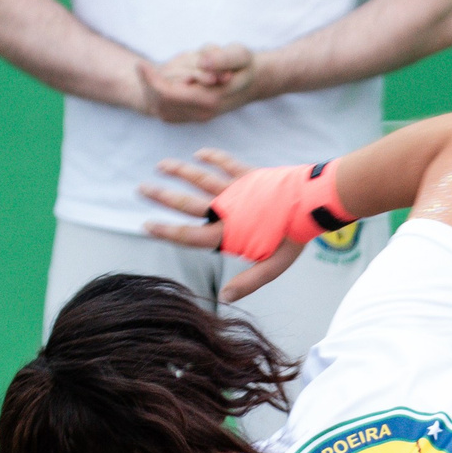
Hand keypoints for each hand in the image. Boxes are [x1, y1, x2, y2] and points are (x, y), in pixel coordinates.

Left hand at [133, 43, 259, 122]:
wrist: (254, 80)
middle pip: (160, 102)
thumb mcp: (238, 54)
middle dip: (153, 82)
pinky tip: (170, 81)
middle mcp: (202, 114)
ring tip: (171, 72)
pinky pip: (163, 108)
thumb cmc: (244, 64)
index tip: (141, 64)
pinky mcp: (191, 116)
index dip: (151, 80)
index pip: (170, 95)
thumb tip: (204, 63)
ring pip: (159, 106)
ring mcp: (196, 118)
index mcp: (211, 100)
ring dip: (157, 87)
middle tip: (155, 65)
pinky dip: (159, 93)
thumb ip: (222, 58)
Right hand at [139, 148, 305, 301]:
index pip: (190, 235)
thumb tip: (226, 299)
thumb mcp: (273, 266)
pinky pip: (225, 163)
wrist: (310, 203)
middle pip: (187, 203)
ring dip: (179, 171)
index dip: (166, 231)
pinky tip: (199, 153)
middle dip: (162, 196)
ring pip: (200, 178)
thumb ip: (248, 281)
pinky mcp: (248, 174)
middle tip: (141, 189)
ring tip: (160, 166)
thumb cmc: (292, 238)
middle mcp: (226, 208)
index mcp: (228, 232)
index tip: (146, 226)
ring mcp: (236, 189)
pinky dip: (212, 157)